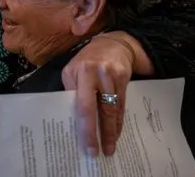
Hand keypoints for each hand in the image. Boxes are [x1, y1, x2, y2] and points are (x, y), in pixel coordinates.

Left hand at [61, 31, 139, 156]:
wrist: (112, 43)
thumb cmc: (87, 61)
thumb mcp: (73, 71)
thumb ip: (72, 91)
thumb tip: (72, 119)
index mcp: (75, 72)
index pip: (79, 105)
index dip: (83, 127)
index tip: (86, 145)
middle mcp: (91, 72)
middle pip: (95, 108)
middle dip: (97, 133)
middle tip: (98, 151)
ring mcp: (109, 74)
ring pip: (111, 108)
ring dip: (111, 130)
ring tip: (109, 146)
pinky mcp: (123, 76)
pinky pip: (121, 104)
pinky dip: (118, 120)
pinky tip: (116, 131)